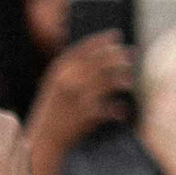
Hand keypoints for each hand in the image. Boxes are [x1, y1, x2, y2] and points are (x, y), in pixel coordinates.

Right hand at [27, 32, 132, 149]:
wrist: (43, 140)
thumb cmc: (53, 112)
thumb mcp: (56, 88)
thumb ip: (73, 73)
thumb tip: (103, 58)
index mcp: (57, 73)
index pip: (81, 50)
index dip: (99, 41)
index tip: (116, 34)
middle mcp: (66, 82)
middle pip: (96, 63)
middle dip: (116, 56)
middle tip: (132, 52)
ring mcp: (75, 98)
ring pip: (104, 82)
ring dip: (120, 79)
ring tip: (130, 81)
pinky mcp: (83, 116)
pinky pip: (107, 109)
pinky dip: (116, 110)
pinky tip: (123, 111)